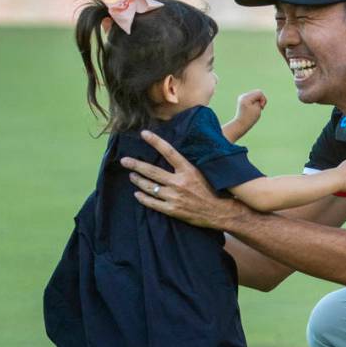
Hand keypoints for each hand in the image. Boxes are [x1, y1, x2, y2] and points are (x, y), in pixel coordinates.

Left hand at [120, 130, 238, 227]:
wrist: (221, 212)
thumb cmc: (214, 191)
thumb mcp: (204, 173)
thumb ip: (188, 166)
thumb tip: (176, 155)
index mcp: (188, 170)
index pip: (168, 151)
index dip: (155, 141)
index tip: (144, 134)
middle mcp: (179, 182)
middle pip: (152, 171)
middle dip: (136, 164)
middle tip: (124, 160)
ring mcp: (174, 197)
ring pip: (149, 186)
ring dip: (138, 180)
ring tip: (132, 175)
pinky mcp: (172, 209)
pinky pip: (152, 203)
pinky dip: (143, 198)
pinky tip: (137, 194)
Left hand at [234, 90, 266, 134]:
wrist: (241, 124)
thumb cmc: (250, 118)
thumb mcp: (258, 108)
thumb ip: (259, 100)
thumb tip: (257, 96)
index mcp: (246, 98)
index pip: (259, 92)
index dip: (263, 99)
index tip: (261, 107)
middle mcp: (243, 96)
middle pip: (257, 92)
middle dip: (260, 100)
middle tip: (260, 108)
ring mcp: (242, 97)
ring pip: (255, 95)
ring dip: (257, 101)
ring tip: (256, 108)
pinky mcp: (242, 100)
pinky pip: (252, 98)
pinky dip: (254, 102)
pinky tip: (252, 108)